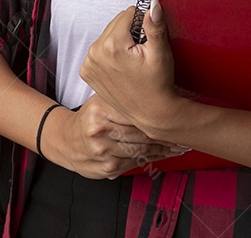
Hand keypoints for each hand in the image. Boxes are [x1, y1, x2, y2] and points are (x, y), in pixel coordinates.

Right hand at [42, 93, 184, 179]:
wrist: (66, 141)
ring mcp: (104, 153)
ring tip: (180, 146)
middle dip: (165, 135)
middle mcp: (100, 132)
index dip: (158, 115)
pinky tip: (165, 155)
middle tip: (184, 134)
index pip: (136, 113)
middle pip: (141, 133)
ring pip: (142, 151)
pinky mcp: (108, 169)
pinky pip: (136, 163)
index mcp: (100, 110)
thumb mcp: (101, 99)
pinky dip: (153, 159)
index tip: (174, 115)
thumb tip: (152, 81)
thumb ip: (122, 94)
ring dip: (164, 150)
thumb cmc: (90, 117)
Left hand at [79, 1, 180, 138]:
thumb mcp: (160, 53)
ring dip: (119, 41)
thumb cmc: (157, 85)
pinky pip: (99, 50)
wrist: (151, 112)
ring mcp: (89, 64)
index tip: (147, 39)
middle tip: (141, 51)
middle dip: (130, 32)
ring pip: (107, 35)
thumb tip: (153, 4)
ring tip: (132, 60)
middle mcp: (95, 53)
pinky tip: (121, 66)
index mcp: (112, 46)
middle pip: (116, 23)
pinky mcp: (86, 71)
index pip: (128, 13)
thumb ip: (154, 26)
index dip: (142, 22)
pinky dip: (110, 53)